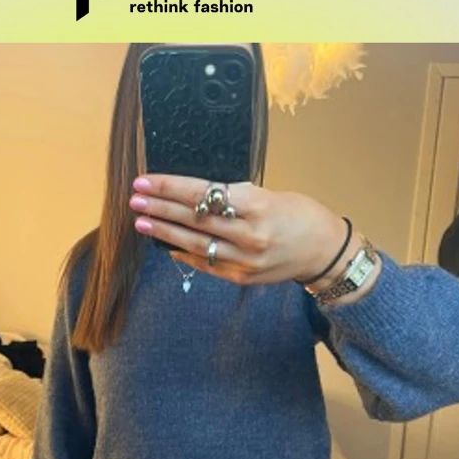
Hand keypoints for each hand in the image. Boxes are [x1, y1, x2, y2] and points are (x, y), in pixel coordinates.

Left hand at [130, 174, 353, 285]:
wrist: (324, 252)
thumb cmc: (300, 215)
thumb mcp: (270, 194)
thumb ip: (234, 196)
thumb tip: (196, 192)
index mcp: (256, 206)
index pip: (203, 194)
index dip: (171, 187)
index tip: (146, 181)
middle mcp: (248, 235)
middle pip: (194, 219)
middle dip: (160, 208)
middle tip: (135, 199)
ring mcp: (244, 260)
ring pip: (195, 244)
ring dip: (165, 233)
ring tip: (142, 222)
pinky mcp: (241, 277)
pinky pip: (206, 264)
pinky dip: (185, 253)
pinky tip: (166, 245)